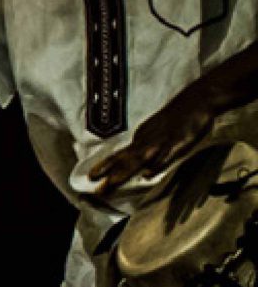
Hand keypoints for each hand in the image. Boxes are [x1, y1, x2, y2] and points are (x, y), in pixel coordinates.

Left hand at [88, 84, 219, 191]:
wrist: (197, 99)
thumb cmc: (178, 118)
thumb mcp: (158, 134)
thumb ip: (149, 150)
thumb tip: (144, 171)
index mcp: (141, 139)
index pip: (119, 157)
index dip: (104, 167)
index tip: (90, 178)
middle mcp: (146, 140)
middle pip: (125, 160)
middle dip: (108, 174)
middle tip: (94, 187)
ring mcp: (161, 141)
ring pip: (140, 158)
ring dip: (125, 171)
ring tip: (111, 182)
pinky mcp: (178, 141)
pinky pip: (165, 155)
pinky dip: (156, 164)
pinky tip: (148, 174)